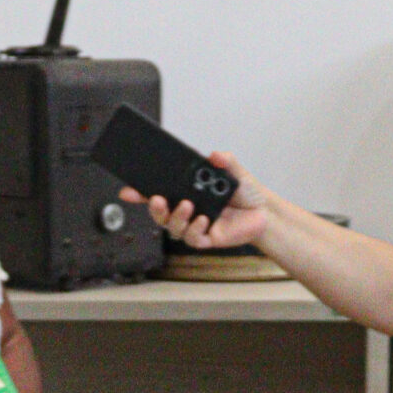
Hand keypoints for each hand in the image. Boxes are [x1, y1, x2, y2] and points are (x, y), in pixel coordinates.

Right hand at [121, 150, 269, 249]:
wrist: (264, 212)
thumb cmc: (246, 192)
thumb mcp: (236, 172)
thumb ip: (226, 161)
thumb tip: (215, 155)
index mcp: (187, 191)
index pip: (159, 192)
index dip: (140, 194)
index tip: (127, 191)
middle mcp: (188, 209)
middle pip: (160, 213)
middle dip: (154, 208)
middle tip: (158, 200)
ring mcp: (195, 225)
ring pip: (174, 227)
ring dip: (176, 217)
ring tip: (187, 206)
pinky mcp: (206, 238)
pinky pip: (193, 238)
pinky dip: (195, 229)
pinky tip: (203, 221)